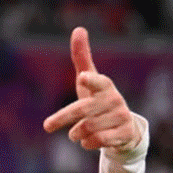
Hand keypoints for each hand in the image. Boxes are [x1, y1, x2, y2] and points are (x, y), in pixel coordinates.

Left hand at [42, 27, 141, 151]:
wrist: (125, 128)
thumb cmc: (99, 99)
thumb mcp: (89, 81)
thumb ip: (82, 58)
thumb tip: (78, 29)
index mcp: (105, 86)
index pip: (98, 81)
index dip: (90, 80)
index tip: (82, 77)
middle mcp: (115, 100)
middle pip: (82, 110)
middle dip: (63, 118)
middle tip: (47, 125)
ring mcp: (121, 117)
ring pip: (87, 128)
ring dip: (76, 133)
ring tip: (76, 133)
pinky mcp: (124, 134)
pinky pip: (97, 141)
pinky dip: (87, 143)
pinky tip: (88, 141)